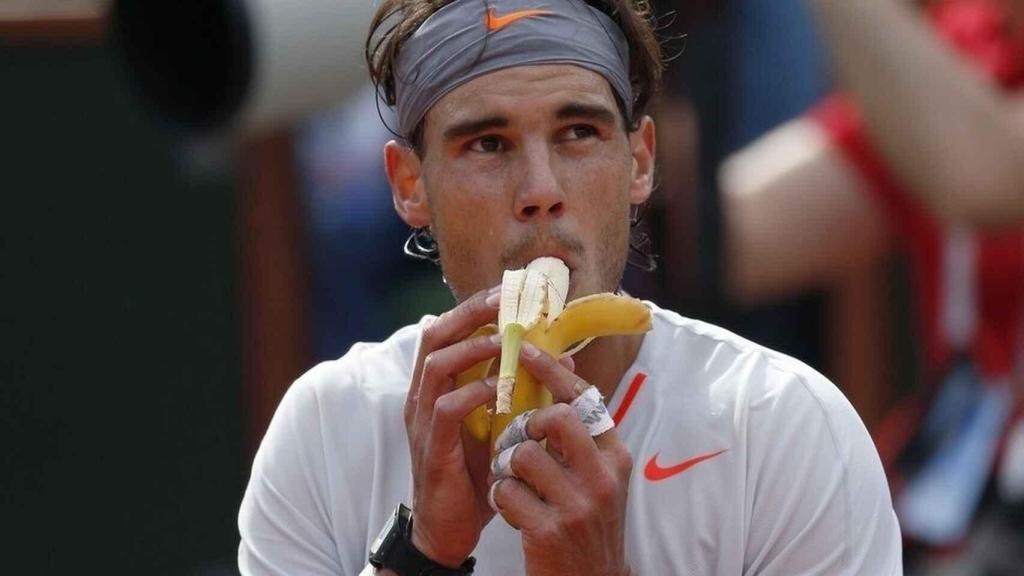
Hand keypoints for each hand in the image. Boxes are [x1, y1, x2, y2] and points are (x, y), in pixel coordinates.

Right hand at [405, 285, 501, 566]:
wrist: (449, 529)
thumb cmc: (474, 474)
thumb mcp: (496, 426)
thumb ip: (514, 391)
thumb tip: (554, 359)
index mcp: (435, 387)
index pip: (446, 332)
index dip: (471, 308)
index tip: (505, 291)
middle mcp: (422, 397)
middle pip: (434, 336)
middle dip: (468, 314)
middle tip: (502, 302)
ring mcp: (421, 421)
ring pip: (436, 365)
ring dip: (473, 348)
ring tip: (504, 339)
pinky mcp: (431, 448)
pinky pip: (446, 409)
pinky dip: (473, 392)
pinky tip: (497, 390)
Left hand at [489, 344, 633, 575]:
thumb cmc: (586, 523)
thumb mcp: (596, 478)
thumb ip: (581, 437)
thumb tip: (565, 377)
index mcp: (615, 457)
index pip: (585, 400)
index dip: (552, 371)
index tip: (524, 350)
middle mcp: (603, 478)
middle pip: (556, 418)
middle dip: (527, 423)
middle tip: (519, 441)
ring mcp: (577, 505)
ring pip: (523, 454)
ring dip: (507, 467)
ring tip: (514, 484)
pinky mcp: (549, 530)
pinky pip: (506, 491)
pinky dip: (500, 497)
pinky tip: (512, 511)